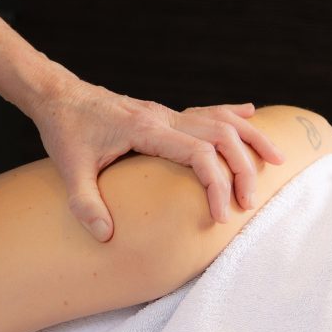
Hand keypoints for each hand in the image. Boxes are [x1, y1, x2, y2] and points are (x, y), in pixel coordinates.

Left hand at [30, 77, 285, 240]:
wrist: (56, 95)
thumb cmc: (63, 129)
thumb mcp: (68, 168)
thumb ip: (84, 203)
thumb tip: (105, 236)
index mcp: (145, 129)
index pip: (197, 153)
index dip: (214, 184)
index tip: (218, 214)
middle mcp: (161, 116)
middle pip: (220, 135)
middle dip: (241, 169)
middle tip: (248, 203)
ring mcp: (164, 112)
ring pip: (219, 120)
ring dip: (249, 140)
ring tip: (275, 161)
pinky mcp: (161, 113)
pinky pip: (205, 111)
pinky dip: (231, 115)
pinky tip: (252, 115)